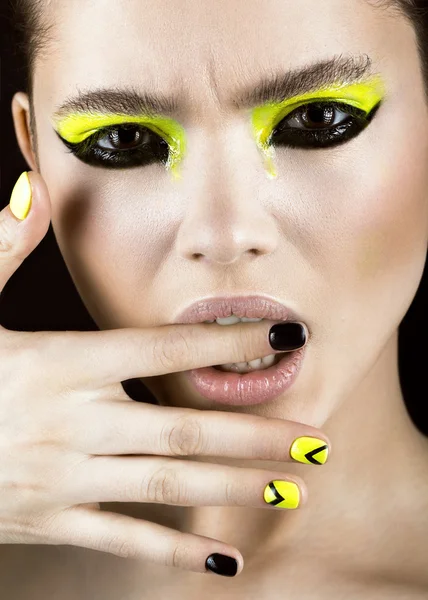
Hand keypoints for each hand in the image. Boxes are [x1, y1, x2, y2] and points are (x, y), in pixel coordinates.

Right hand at [0, 171, 329, 576]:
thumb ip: (2, 248)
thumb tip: (32, 190)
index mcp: (59, 364)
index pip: (162, 348)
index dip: (227, 342)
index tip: (283, 338)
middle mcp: (72, 423)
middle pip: (180, 428)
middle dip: (255, 434)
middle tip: (318, 440)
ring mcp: (63, 478)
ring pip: (164, 484)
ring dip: (235, 487)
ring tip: (295, 489)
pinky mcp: (49, 519)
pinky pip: (123, 539)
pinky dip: (174, 552)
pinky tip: (224, 560)